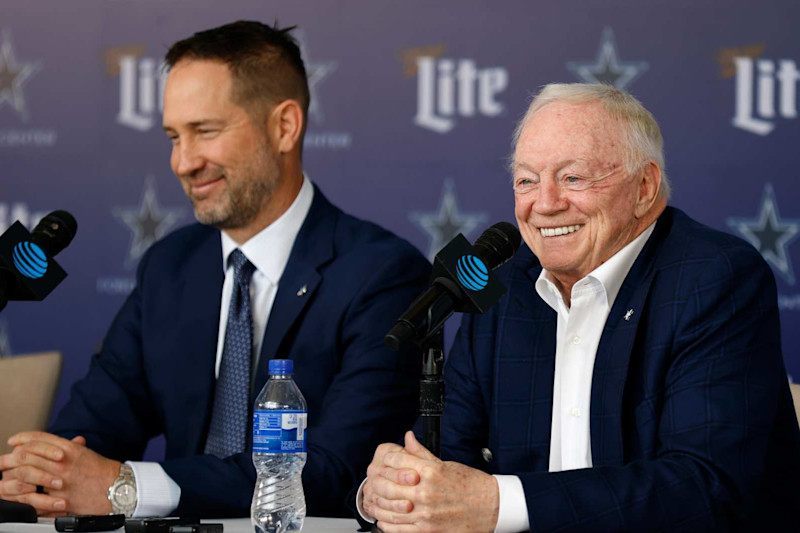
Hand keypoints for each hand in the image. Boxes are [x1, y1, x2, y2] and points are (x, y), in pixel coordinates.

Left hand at [0, 432, 119, 515]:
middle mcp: (63, 462)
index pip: (39, 439)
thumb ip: (66, 448)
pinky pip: (36, 495)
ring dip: (13, 474)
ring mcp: (60, 480)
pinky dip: (23, 493)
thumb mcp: (83, 453)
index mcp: (69, 449)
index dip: (23, 438)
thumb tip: (48, 445)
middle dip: (11, 457)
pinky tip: (17, 492)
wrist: (116, 487)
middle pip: (28, 455)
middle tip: (3, 459)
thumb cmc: (101, 471)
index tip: (13, 440)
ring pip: (27, 473)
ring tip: (6, 475)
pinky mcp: (60, 497)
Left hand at [369, 431, 498, 532]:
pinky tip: (382, 519)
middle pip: (388, 486)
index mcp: (430, 472)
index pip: (396, 462)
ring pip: (390, 509)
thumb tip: (408, 438)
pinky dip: (386, 524)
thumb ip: (422, 453)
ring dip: (377, 504)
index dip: (385, 460)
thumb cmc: (470, 485)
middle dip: (376, 482)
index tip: (381, 462)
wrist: (490, 507)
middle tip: (372, 481)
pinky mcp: (427, 531)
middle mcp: (425, 492)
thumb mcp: (445, 464)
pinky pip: (399, 529)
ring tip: (372, 501)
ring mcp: (425, 514)